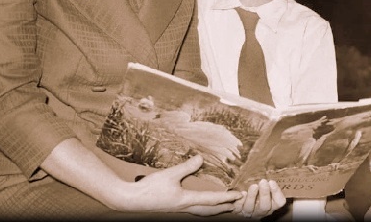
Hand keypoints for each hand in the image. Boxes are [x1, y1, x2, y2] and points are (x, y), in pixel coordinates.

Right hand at [122, 155, 242, 215]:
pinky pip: (194, 209)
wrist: (131, 200)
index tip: (238, 195)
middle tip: (238, 204)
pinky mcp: (173, 207)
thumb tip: (201, 158)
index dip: (226, 197)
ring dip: (215, 209)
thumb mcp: (169, 175)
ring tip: (224, 206)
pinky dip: (203, 208)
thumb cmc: (149, 189)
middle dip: (224, 207)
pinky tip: (201, 203)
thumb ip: (185, 167)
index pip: (211, 200)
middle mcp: (184, 207)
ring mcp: (179, 209)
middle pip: (209, 211)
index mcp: (186, 200)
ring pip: (202, 212)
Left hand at [232, 179, 286, 217]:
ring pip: (251, 208)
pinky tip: (242, 193)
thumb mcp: (265, 188)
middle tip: (263, 181)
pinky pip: (239, 208)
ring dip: (252, 196)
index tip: (272, 181)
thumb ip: (268, 183)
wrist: (242, 203)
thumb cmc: (257, 192)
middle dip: (264, 194)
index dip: (277, 193)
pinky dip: (240, 201)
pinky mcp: (239, 212)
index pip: (279, 202)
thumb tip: (269, 167)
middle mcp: (261, 211)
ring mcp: (250, 213)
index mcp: (271, 205)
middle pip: (265, 206)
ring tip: (253, 186)